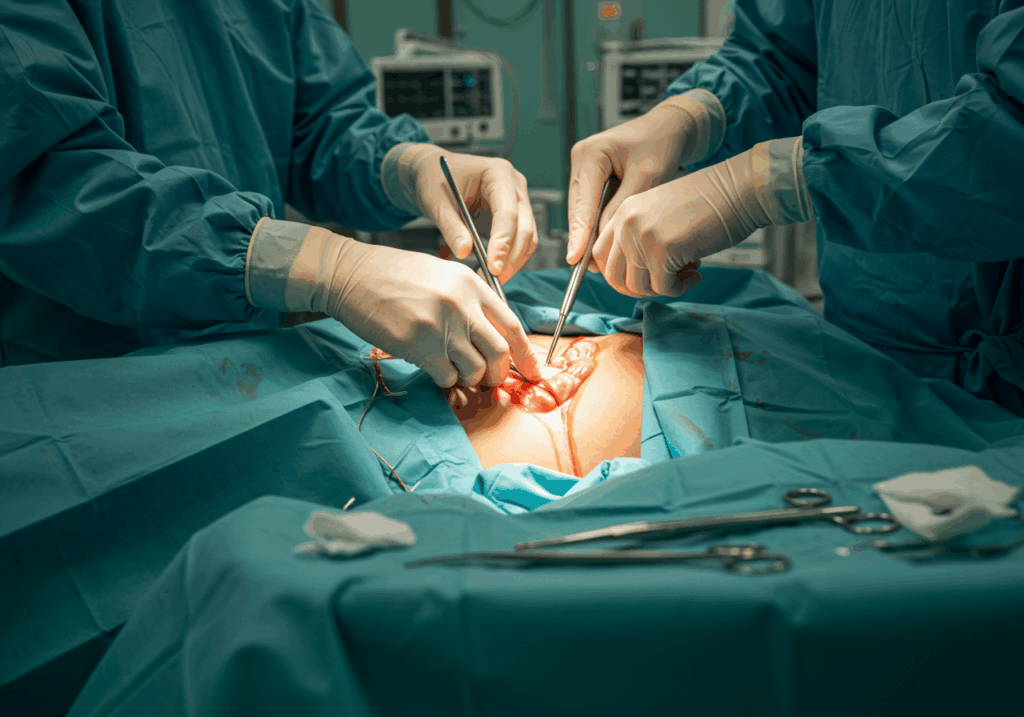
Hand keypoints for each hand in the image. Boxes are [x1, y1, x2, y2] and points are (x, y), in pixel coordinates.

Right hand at [245, 220, 540, 387]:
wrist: (351, 275)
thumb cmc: (394, 275)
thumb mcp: (441, 274)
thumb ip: (470, 300)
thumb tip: (492, 335)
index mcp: (472, 284)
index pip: (512, 325)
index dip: (526, 355)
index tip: (533, 373)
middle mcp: (461, 304)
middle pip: (500, 353)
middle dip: (499, 374)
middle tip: (489, 380)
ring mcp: (440, 326)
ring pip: (475, 370)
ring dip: (469, 379)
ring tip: (456, 372)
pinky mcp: (418, 345)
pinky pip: (446, 377)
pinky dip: (445, 380)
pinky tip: (434, 370)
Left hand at [397, 145, 536, 283]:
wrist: (434, 174)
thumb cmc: (434, 178)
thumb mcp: (435, 201)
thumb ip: (451, 226)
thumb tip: (465, 252)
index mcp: (498, 173)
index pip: (508, 211)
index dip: (503, 241)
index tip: (492, 266)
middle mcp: (513, 186)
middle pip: (525, 227)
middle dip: (511, 256)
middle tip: (492, 279)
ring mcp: (516, 202)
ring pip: (527, 237)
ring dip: (513, 262)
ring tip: (491, 280)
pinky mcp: (512, 217)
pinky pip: (518, 241)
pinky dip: (508, 258)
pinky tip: (492, 271)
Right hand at [566, 91, 720, 267]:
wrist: (671, 126)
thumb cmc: (662, 142)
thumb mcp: (648, 176)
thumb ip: (623, 206)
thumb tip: (603, 239)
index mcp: (591, 153)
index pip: (582, 203)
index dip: (579, 234)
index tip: (575, 259)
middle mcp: (582, 160)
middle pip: (578, 209)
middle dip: (584, 238)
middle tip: (589, 268)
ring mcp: (585, 170)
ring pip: (583, 211)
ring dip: (592, 233)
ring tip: (598, 261)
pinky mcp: (593, 178)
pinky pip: (592, 207)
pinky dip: (599, 224)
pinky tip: (607, 243)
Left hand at [592, 139, 810, 297]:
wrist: (739, 189)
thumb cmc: (707, 204)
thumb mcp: (660, 215)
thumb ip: (639, 238)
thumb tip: (629, 277)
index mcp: (623, 211)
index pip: (600, 255)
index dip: (620, 274)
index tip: (644, 277)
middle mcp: (626, 222)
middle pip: (613, 276)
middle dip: (639, 288)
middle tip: (665, 282)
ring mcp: (642, 235)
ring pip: (637, 286)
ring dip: (662, 288)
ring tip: (685, 273)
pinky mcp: (663, 249)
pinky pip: (663, 288)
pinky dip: (680, 288)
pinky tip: (697, 271)